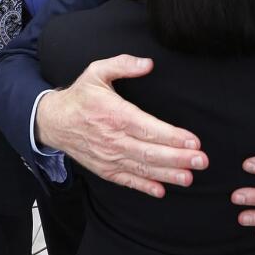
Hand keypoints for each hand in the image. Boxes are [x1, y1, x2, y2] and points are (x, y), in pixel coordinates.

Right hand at [34, 54, 207, 197]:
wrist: (53, 121)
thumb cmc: (81, 95)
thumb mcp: (97, 71)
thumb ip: (123, 64)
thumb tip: (148, 63)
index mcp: (115, 114)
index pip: (149, 128)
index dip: (172, 136)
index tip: (193, 141)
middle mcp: (113, 139)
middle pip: (150, 151)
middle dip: (178, 158)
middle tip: (201, 161)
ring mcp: (108, 157)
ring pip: (142, 168)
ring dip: (167, 174)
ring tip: (189, 177)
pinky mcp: (104, 168)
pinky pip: (126, 180)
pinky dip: (143, 186)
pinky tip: (161, 190)